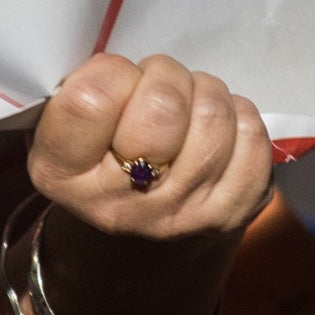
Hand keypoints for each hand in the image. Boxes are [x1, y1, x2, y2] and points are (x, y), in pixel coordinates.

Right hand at [30, 53, 276, 314]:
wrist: (137, 244)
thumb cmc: (98, 158)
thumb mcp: (67, 129)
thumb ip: (85, 93)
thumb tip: (128, 70)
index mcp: (62, 175)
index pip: (93, 99)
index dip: (113, 72)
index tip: (116, 83)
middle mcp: (118, 206)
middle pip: (164, 106)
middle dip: (166, 77)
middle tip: (158, 89)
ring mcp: (180, 216)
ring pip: (214, 115)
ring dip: (205, 92)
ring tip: (187, 105)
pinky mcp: (231, 216)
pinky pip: (253, 139)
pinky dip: (240, 118)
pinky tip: (218, 129)